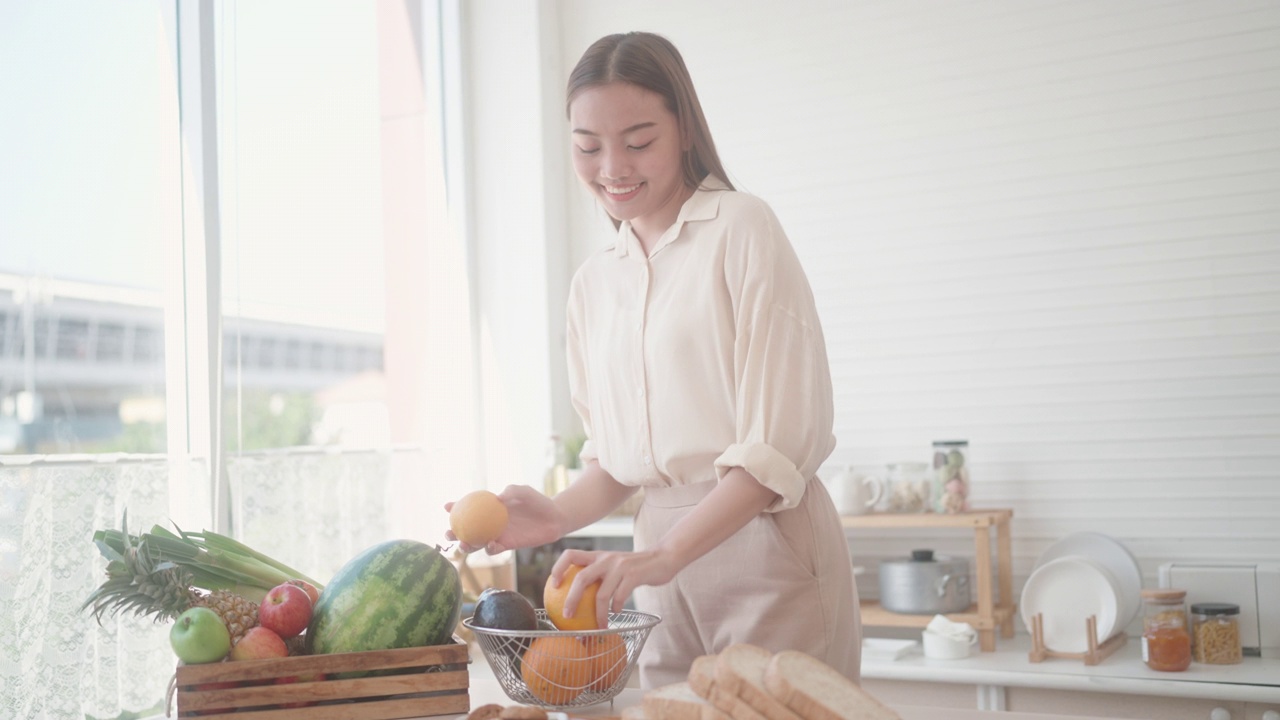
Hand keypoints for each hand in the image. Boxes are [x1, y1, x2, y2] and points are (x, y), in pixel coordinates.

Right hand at [444, 484, 566, 553]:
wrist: (553, 518)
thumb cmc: (537, 501)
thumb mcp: (524, 491)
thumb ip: (511, 491)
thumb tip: (497, 498)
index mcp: (490, 508)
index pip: (468, 507)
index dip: (455, 507)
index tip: (446, 507)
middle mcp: (490, 523)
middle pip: (466, 529)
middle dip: (454, 532)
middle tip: (448, 533)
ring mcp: (498, 534)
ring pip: (477, 543)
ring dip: (467, 545)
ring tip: (463, 545)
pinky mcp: (507, 545)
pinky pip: (494, 549)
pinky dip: (490, 548)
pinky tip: (491, 545)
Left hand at [549, 547, 676, 625]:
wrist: (664, 558)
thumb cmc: (636, 567)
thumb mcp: (614, 565)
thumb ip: (600, 575)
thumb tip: (578, 597)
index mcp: (598, 555)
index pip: (570, 554)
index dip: (558, 568)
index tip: (553, 586)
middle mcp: (606, 558)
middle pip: (581, 577)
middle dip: (571, 598)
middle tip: (567, 616)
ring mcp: (620, 565)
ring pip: (602, 593)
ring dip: (598, 614)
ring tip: (598, 626)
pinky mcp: (634, 574)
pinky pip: (620, 596)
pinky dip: (616, 608)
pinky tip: (616, 613)